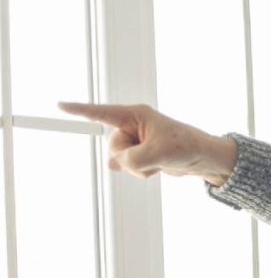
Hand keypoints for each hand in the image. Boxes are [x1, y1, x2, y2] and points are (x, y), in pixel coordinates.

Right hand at [57, 102, 237, 185]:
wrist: (203, 159)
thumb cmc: (185, 147)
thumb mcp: (157, 154)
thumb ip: (132, 159)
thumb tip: (114, 164)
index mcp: (135, 115)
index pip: (102, 113)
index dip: (81, 111)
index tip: (60, 106)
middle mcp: (133, 126)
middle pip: (113, 146)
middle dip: (129, 156)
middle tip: (152, 154)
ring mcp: (136, 141)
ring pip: (120, 160)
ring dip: (138, 167)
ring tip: (158, 160)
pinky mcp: (140, 155)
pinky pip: (130, 168)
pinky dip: (142, 172)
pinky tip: (157, 166)